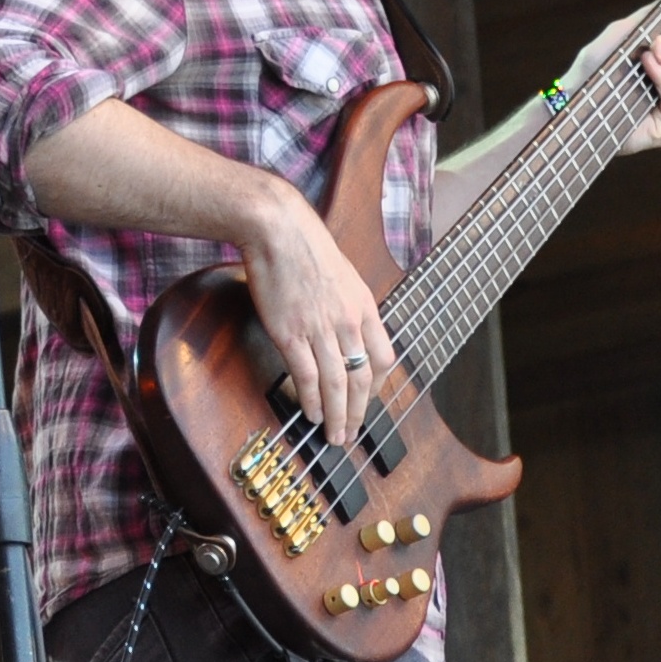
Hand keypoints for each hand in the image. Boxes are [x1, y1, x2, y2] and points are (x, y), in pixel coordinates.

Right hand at [236, 175, 395, 447]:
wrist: (278, 227)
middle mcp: (348, 322)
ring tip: (333, 434)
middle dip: (359, 412)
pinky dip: (311, 399)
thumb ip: (347, 302)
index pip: (383, 358)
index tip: (367, 399)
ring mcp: (319, 329)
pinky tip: (310, 412)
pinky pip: (306, 376)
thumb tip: (344, 323)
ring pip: (337, 384)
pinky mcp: (290, 333)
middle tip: (351, 433)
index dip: (377, 385)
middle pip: (362, 379)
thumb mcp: (341, 273)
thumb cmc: (304, 243)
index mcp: (364, 307)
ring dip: (337, 415)